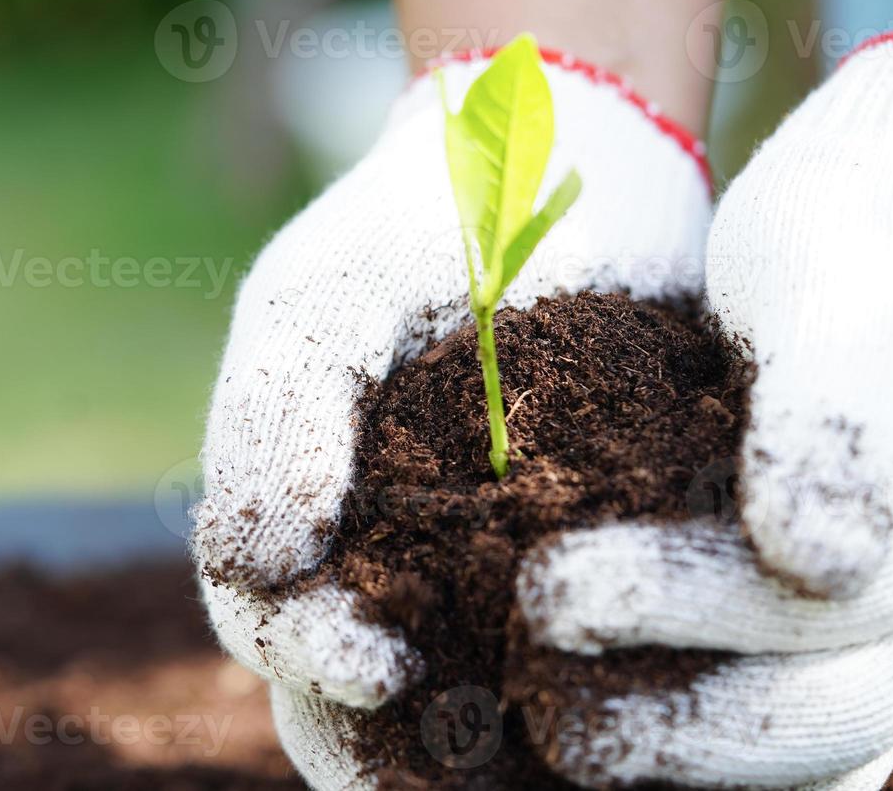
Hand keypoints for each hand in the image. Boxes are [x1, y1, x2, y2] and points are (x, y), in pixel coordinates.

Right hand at [189, 48, 711, 786]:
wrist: (562, 162)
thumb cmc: (418, 223)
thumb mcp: (320, 301)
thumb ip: (272, 421)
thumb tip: (267, 565)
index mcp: (301, 511)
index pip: (272, 626)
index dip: (309, 667)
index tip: (378, 667)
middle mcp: (381, 556)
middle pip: (353, 698)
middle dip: (386, 750)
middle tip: (455, 765)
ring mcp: (481, 564)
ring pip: (460, 699)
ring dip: (479, 752)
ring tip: (539, 774)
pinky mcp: (584, 554)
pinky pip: (572, 655)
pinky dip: (581, 701)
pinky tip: (625, 719)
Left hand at [518, 31, 892, 787]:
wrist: (890, 226)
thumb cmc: (865, 235)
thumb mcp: (851, 285)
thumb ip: (838, 408)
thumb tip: (819, 563)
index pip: (816, 611)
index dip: (679, 614)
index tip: (548, 591)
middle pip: (816, 716)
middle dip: (667, 724)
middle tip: (528, 694)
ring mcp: (884, 632)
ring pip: (803, 755)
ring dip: (678, 771)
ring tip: (541, 747)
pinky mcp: (822, 635)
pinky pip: (772, 738)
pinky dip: (690, 766)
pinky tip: (574, 762)